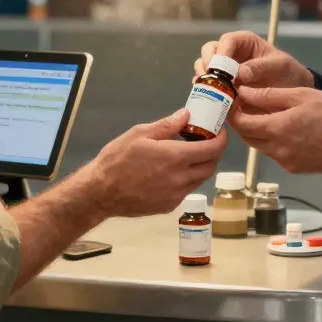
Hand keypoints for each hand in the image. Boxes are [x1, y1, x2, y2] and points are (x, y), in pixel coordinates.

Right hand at [88, 109, 226, 217]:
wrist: (101, 193)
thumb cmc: (117, 159)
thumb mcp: (139, 134)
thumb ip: (167, 125)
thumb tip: (187, 115)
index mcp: (175, 157)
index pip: (212, 150)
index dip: (221, 140)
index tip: (219, 132)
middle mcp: (180, 178)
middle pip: (210, 166)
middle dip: (213, 153)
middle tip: (205, 142)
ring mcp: (176, 195)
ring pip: (200, 180)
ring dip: (201, 167)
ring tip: (188, 156)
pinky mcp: (169, 206)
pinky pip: (186, 190)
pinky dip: (187, 179)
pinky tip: (172, 172)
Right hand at [194, 31, 312, 89]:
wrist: (292, 94)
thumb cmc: (288, 74)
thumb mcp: (281, 67)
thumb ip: (262, 67)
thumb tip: (241, 73)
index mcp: (245, 43)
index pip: (228, 41)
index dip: (222, 52)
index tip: (220, 66)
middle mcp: (231, 54)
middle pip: (209, 51)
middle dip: (207, 63)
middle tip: (211, 79)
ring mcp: (224, 71)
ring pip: (204, 67)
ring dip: (204, 78)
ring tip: (210, 90)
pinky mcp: (222, 87)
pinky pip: (207, 86)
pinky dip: (205, 91)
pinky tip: (210, 99)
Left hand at [227, 87, 321, 174]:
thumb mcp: (301, 95)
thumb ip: (269, 95)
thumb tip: (242, 92)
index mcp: (277, 129)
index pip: (241, 123)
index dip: (233, 111)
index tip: (232, 99)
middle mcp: (276, 150)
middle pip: (247, 136)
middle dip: (241, 122)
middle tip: (244, 105)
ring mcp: (285, 162)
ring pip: (259, 146)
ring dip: (256, 132)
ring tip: (263, 115)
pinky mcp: (294, 168)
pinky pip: (274, 154)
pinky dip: (271, 141)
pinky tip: (281, 129)